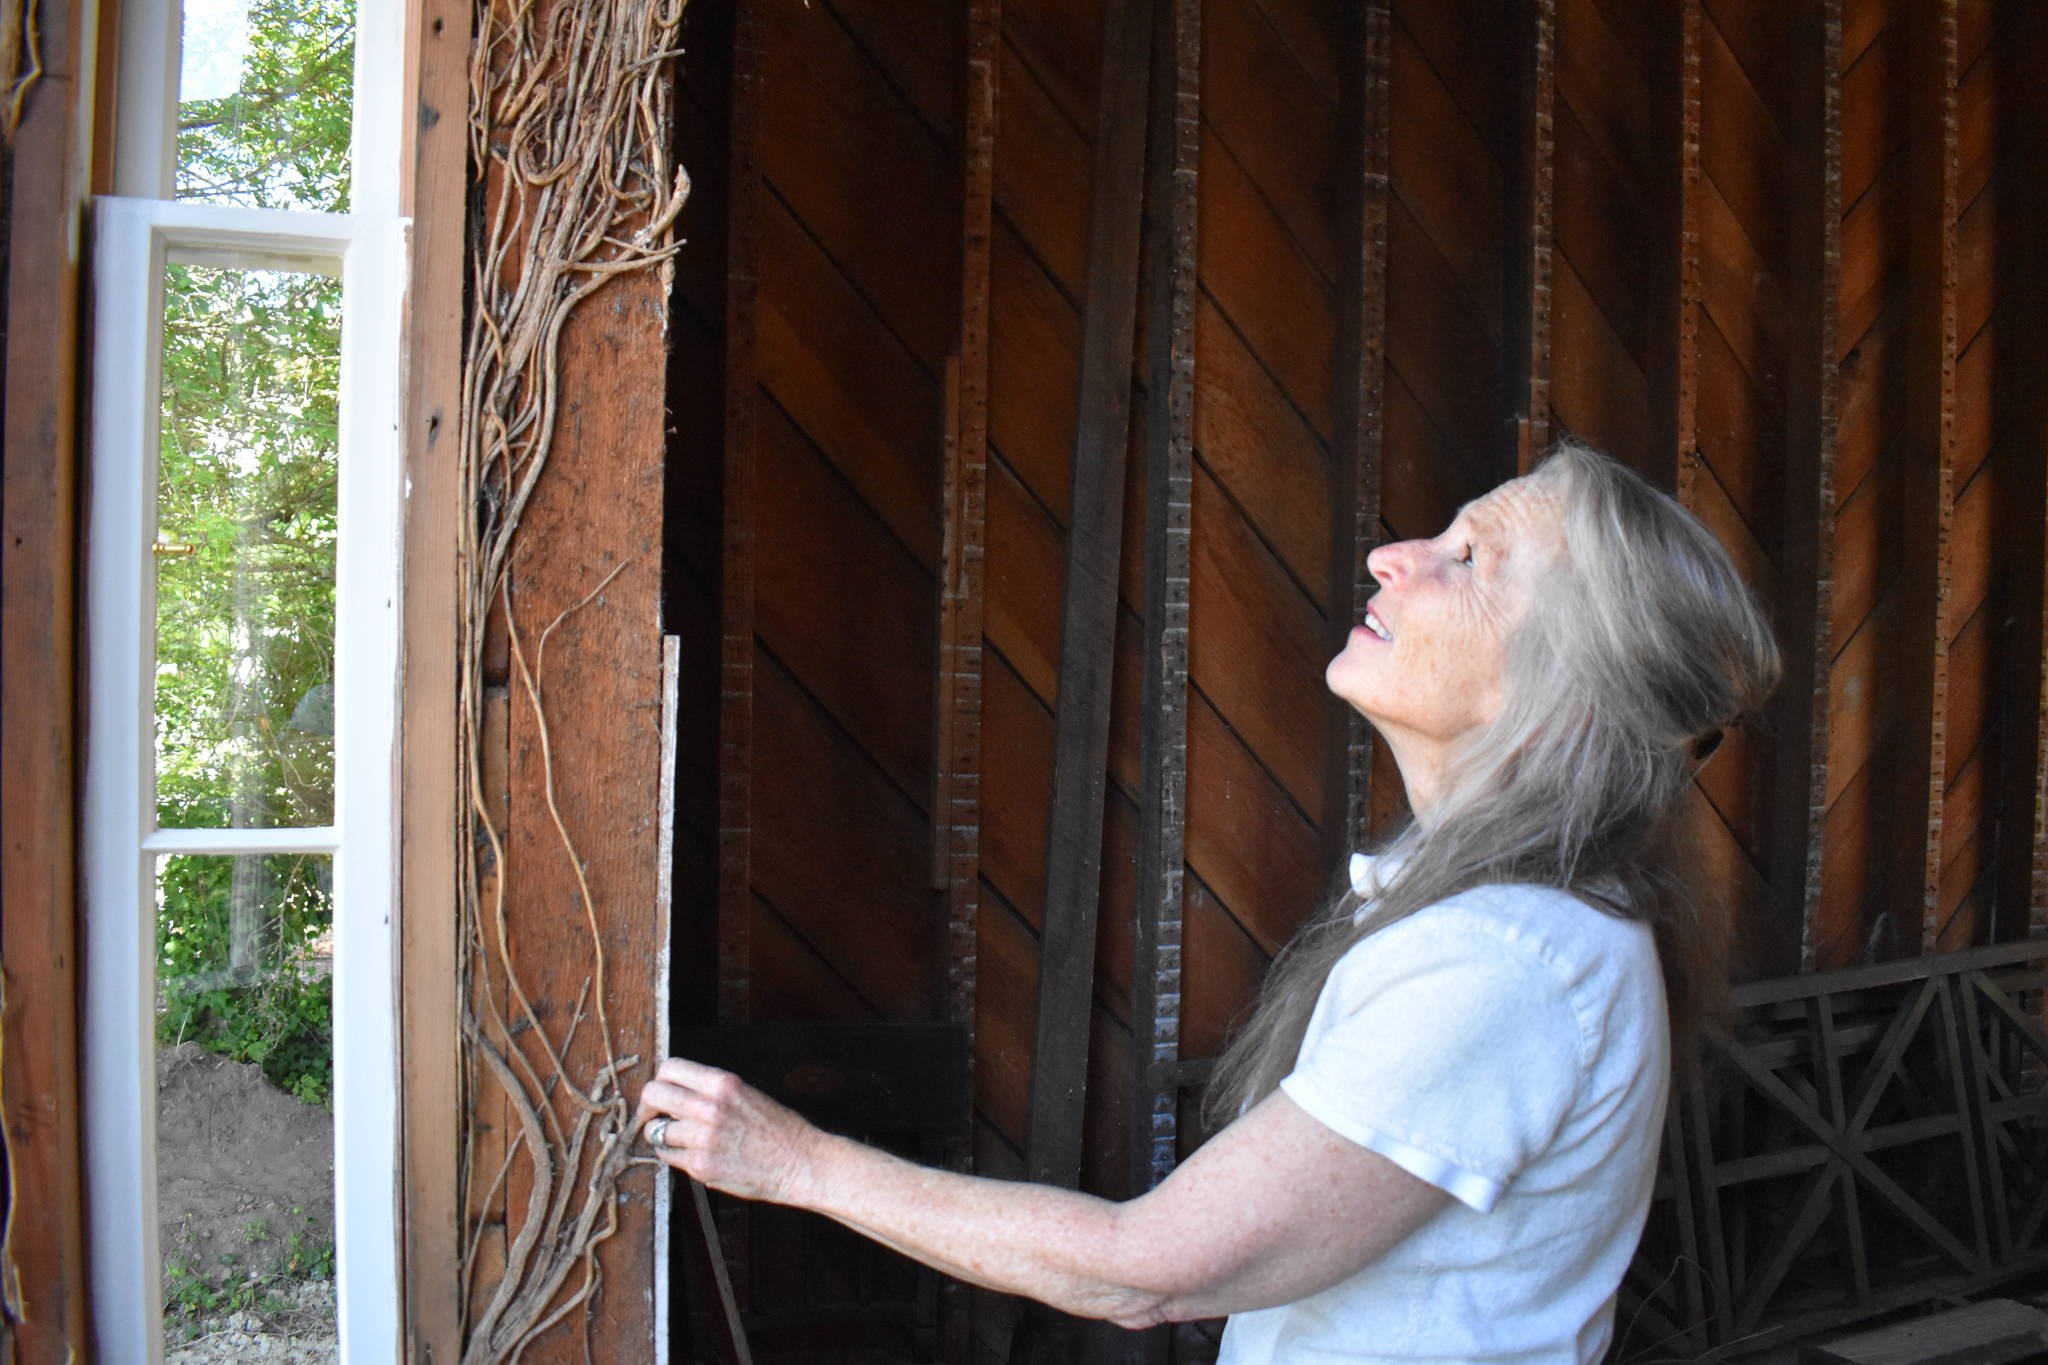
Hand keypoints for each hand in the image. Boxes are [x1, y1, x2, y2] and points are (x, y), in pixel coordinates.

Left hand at [633, 1056, 819, 1203]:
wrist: (799, 1162)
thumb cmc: (776, 1128)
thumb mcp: (744, 1093)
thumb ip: (708, 1091)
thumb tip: (673, 1091)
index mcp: (722, 1083)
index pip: (669, 1068)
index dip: (660, 1080)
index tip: (661, 1093)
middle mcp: (709, 1107)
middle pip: (653, 1094)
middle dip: (648, 1106)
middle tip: (654, 1116)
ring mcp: (703, 1139)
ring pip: (656, 1131)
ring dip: (662, 1135)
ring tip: (682, 1140)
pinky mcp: (701, 1167)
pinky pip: (668, 1157)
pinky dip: (674, 1156)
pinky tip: (693, 1155)